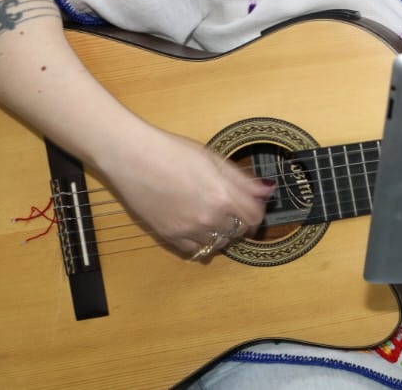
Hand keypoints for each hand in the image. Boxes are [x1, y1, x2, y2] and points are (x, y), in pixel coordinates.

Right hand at [99, 126, 273, 259]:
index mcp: (223, 194)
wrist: (135, 157)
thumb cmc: (173, 151)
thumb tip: (267, 190)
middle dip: (240, 222)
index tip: (252, 209)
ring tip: (213, 217)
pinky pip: (194, 250)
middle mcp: (209, 216)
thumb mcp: (214, 159)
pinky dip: (200, 242)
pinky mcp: (169, 236)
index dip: (257, 213)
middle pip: (238, 232)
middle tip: (232, 211)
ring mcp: (189, 229)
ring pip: (218, 243)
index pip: (255, 217)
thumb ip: (242, 180)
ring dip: (221, 234)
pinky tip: (196, 227)